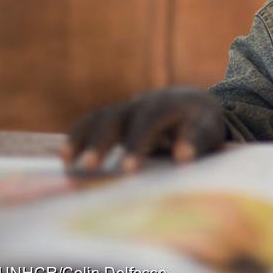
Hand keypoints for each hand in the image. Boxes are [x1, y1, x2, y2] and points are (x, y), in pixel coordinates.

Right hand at [60, 86, 225, 173]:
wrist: (193, 104)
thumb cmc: (201, 125)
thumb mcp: (208, 133)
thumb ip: (196, 143)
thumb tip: (183, 158)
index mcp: (171, 105)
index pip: (151, 121)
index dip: (138, 143)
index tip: (128, 169)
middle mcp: (146, 102)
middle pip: (119, 118)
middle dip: (104, 143)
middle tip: (91, 167)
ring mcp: (127, 107)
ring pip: (102, 119)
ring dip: (85, 140)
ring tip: (71, 165)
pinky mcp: (114, 116)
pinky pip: (91, 122)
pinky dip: (77, 137)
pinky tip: (65, 159)